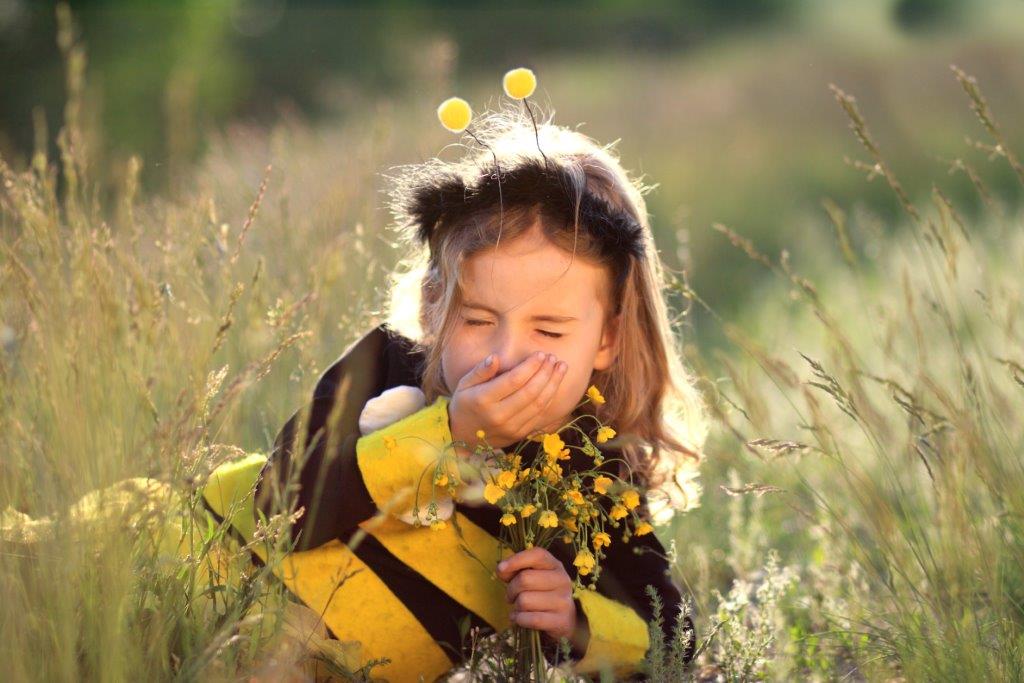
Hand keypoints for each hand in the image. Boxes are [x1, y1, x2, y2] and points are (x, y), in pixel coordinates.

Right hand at [448, 351, 567, 450]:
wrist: (462, 437)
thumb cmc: (464, 404)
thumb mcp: (464, 384)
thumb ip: (480, 371)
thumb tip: (496, 358)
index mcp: (483, 400)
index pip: (513, 380)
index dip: (530, 366)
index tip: (541, 354)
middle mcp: (498, 415)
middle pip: (530, 392)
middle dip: (545, 373)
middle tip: (554, 358)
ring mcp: (510, 427)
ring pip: (538, 404)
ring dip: (553, 384)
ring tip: (562, 368)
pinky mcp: (519, 434)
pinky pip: (539, 415)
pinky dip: (550, 398)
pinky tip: (555, 384)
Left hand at [496, 546, 576, 643]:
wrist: (565, 618)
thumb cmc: (542, 593)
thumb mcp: (532, 576)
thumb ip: (516, 570)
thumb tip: (502, 570)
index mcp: (555, 565)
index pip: (537, 555)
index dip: (516, 559)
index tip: (500, 568)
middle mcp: (562, 580)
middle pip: (524, 579)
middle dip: (511, 589)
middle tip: (511, 596)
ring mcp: (563, 601)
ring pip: (524, 601)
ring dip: (516, 607)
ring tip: (520, 608)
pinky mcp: (561, 621)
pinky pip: (531, 619)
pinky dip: (519, 619)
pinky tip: (520, 618)